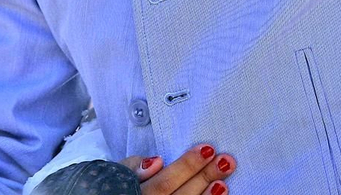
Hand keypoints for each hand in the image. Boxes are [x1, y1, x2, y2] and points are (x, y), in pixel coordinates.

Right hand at [121, 143, 235, 194]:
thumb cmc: (115, 185)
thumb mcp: (115, 171)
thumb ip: (133, 166)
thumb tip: (156, 162)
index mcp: (134, 194)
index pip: (164, 183)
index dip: (186, 167)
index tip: (207, 149)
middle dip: (204, 178)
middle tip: (225, 161)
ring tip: (223, 183)